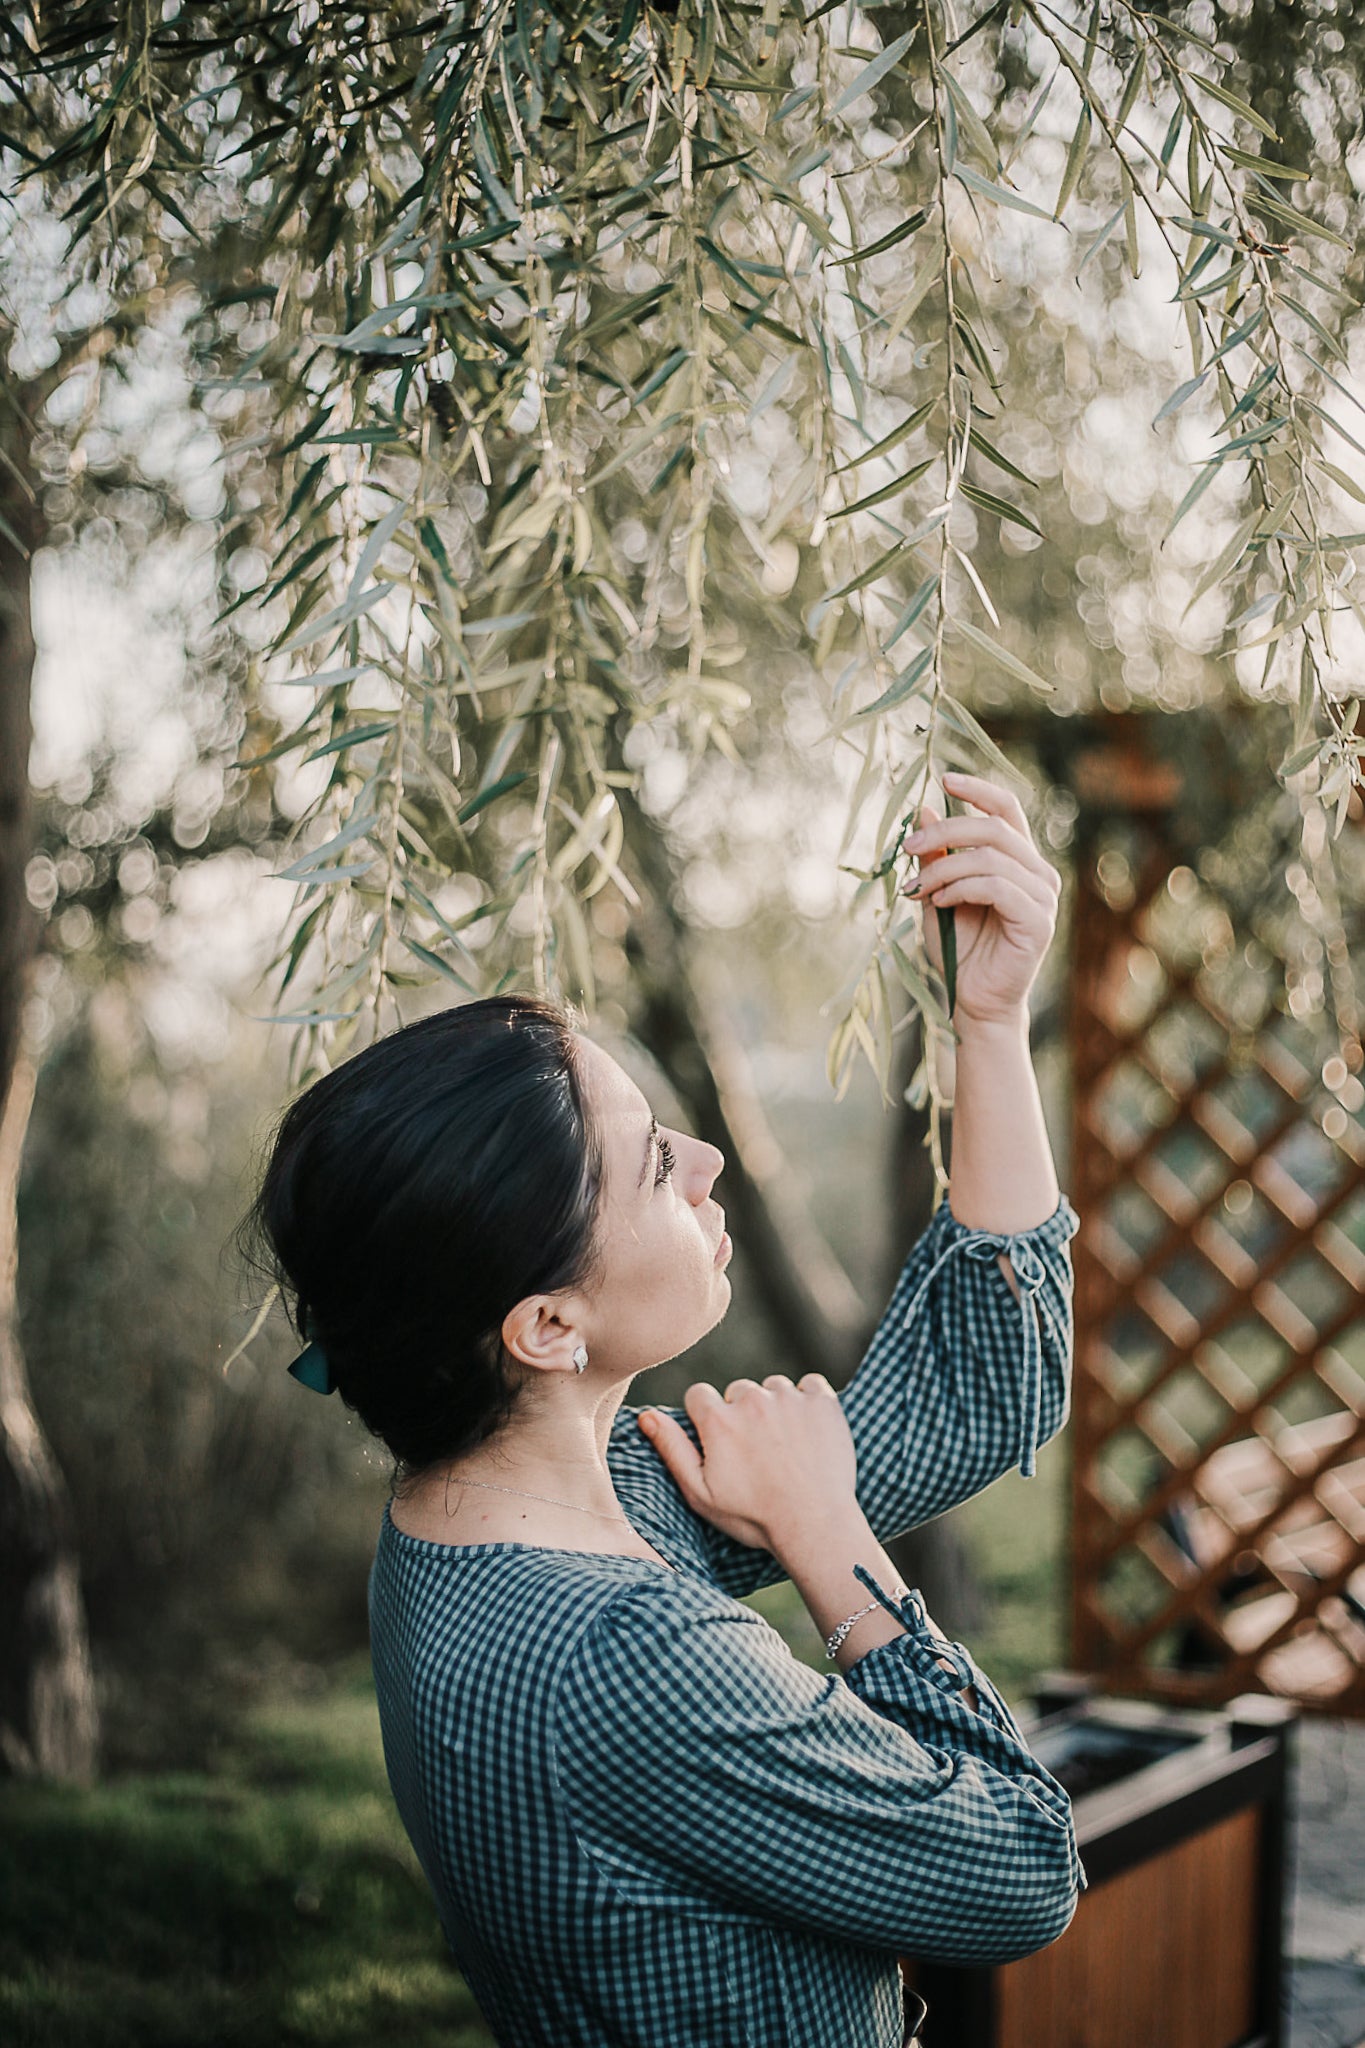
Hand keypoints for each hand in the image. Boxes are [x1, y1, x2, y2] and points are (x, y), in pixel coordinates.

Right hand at [637, 1372, 856, 1555]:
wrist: (814, 1526)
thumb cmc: (753, 1516)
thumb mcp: (700, 1493)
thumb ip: (672, 1449)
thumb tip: (646, 1415)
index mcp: (718, 1421)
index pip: (699, 1395)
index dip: (706, 1419)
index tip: (721, 1442)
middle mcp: (751, 1400)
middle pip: (737, 1390)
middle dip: (742, 1413)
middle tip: (757, 1451)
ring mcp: (789, 1399)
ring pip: (773, 1387)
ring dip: (775, 1407)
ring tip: (784, 1446)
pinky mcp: (822, 1402)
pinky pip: (810, 1385)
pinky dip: (808, 1402)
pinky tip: (808, 1432)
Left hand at [902, 770, 1059, 1025]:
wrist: (973, 1002)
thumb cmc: (958, 950)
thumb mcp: (937, 894)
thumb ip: (935, 857)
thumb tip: (923, 810)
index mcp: (1018, 860)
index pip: (1007, 809)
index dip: (978, 789)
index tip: (942, 778)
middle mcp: (1037, 873)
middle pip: (993, 829)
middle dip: (944, 832)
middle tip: (907, 848)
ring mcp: (1043, 897)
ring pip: (990, 858)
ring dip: (943, 870)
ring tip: (916, 890)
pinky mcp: (1038, 921)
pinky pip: (997, 887)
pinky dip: (960, 889)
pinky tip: (938, 904)